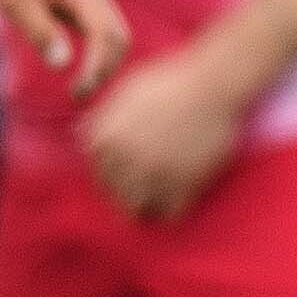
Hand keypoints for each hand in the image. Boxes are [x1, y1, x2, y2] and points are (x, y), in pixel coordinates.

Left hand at [0, 0, 131, 95]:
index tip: (76, 89)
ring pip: (115, 36)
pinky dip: (99, 54)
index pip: (105, 34)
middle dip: (105, 69)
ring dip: (104, 64)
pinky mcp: (84, 2)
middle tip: (77, 93)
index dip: (96, 66)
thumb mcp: (14, 0)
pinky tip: (82, 69)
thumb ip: (40, 31)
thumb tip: (62, 64)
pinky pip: (103, 32)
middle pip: (119, 38)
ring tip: (79, 86)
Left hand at [81, 42, 250, 217]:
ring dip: (142, 205)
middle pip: (112, 192)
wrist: (215, 86)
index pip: (95, 169)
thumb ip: (103, 116)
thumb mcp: (127, 91)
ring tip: (153, 198)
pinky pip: (170, 214)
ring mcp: (155, 175)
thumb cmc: (171, 82)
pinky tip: (176, 201)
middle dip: (122, 190)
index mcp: (107, 136)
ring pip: (136, 210)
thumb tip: (81, 134)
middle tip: (138, 185)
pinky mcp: (184, 185)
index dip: (107, 170)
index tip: (120, 169)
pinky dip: (170, 211)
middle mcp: (126, 159)